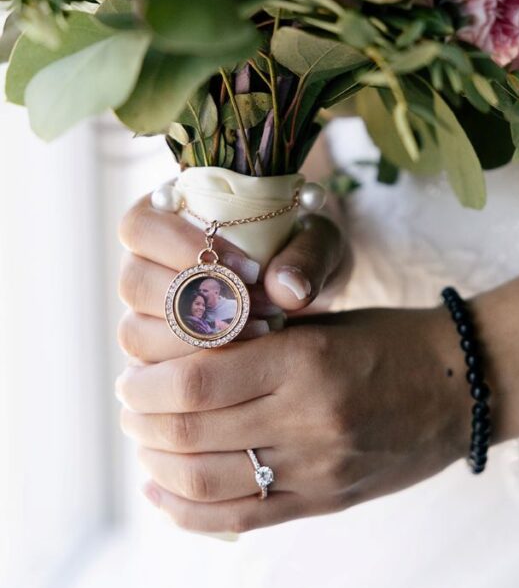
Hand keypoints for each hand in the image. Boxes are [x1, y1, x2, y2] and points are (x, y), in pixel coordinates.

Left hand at [115, 306, 473, 534]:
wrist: (460, 384)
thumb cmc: (388, 341)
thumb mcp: (323, 324)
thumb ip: (258, 344)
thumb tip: (182, 360)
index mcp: (304, 359)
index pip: (198, 378)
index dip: (150, 382)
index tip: (134, 376)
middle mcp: (307, 417)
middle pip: (191, 432)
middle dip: (143, 421)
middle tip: (131, 405)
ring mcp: (316, 467)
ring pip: (206, 480)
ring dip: (158, 464)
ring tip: (145, 443)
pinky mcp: (324, 500)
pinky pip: (242, 518)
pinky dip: (188, 511)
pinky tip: (163, 493)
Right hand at [117, 194, 350, 362]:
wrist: (306, 294)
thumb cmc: (302, 255)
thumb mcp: (317, 241)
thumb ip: (307, 257)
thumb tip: (287, 290)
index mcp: (164, 214)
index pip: (140, 226)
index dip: (182, 247)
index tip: (248, 268)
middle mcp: (143, 263)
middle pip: (133, 284)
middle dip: (198, 300)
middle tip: (260, 306)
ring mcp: (145, 314)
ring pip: (137, 333)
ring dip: (198, 339)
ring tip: (262, 329)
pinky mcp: (156, 357)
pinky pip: (154, 372)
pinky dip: (199, 369)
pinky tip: (248, 360)